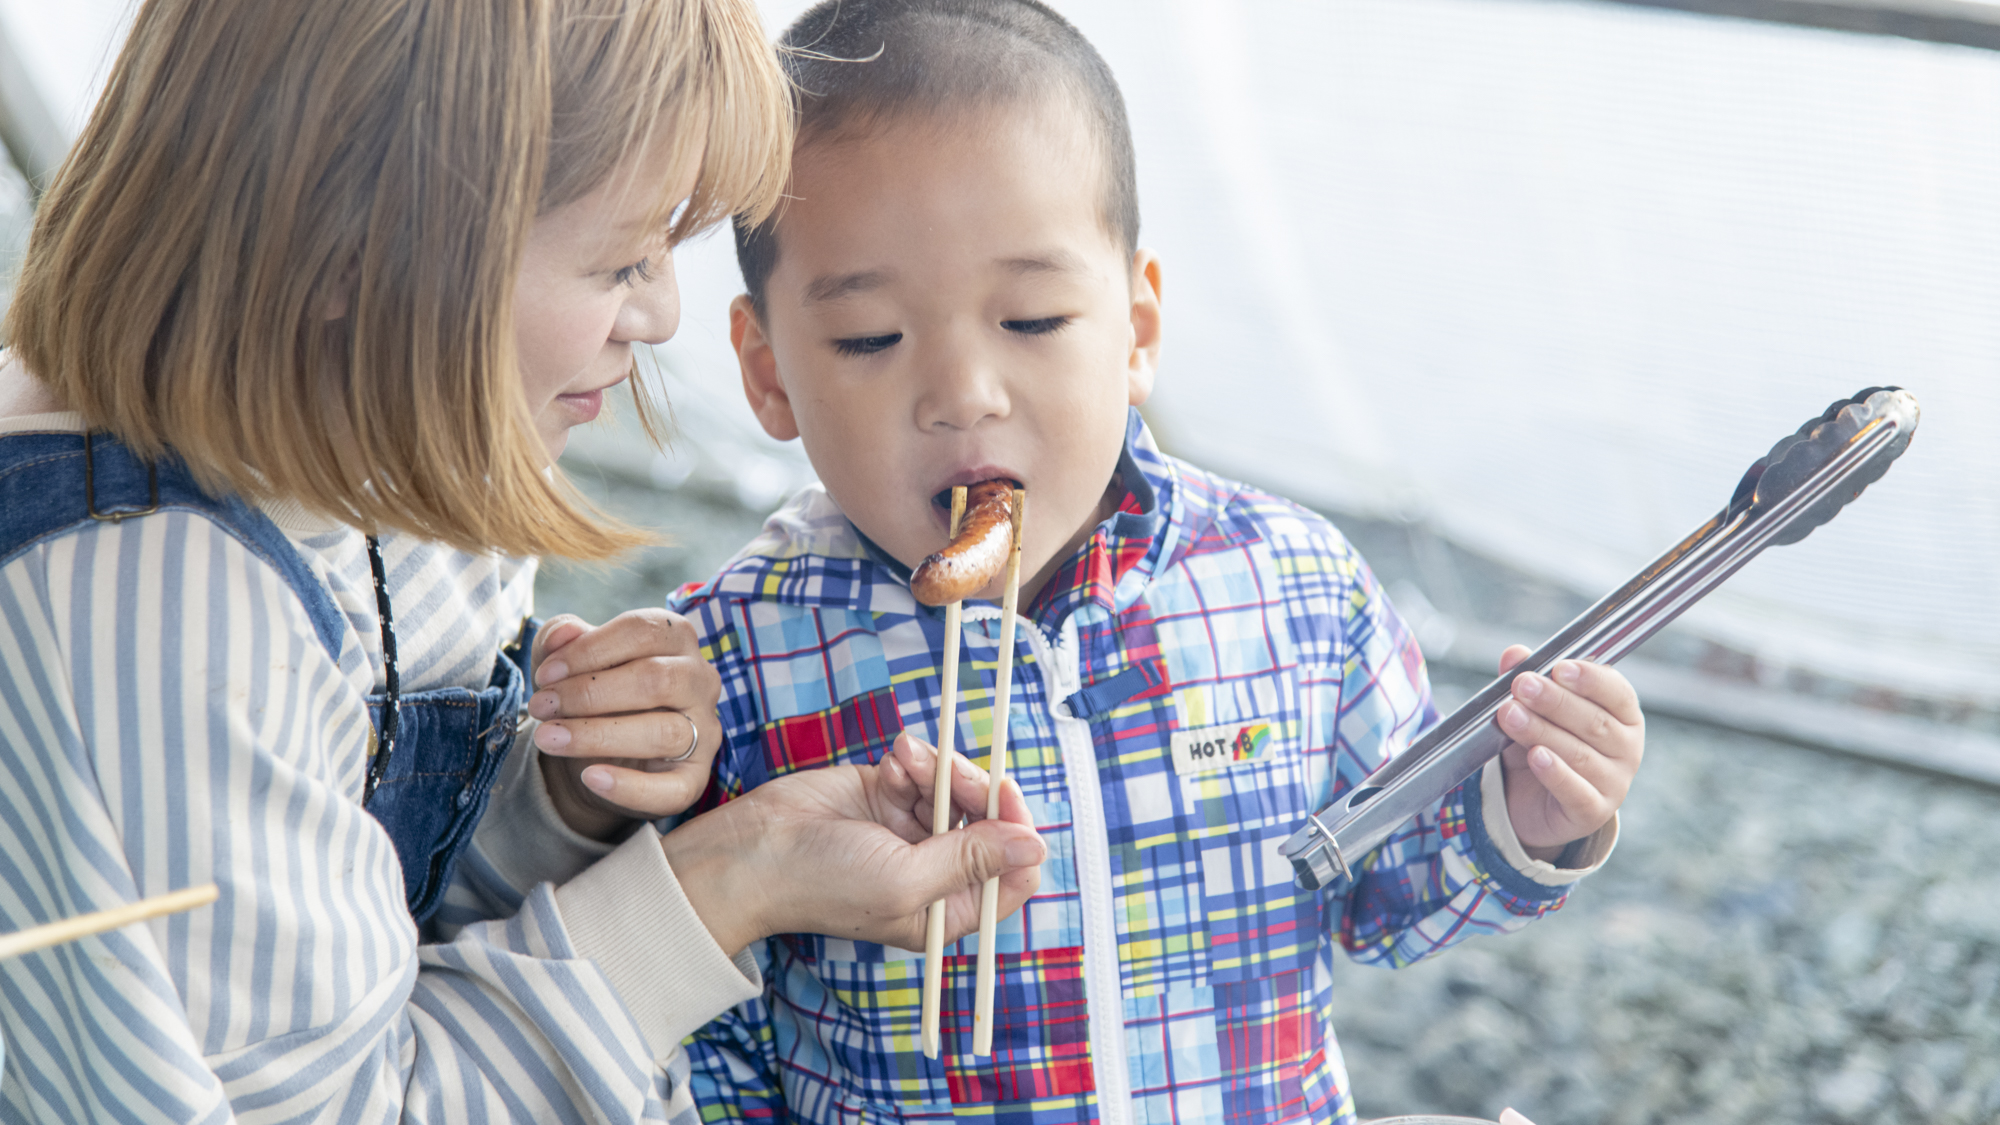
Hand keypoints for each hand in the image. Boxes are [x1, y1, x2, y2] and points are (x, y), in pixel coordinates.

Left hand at [527, 610, 721, 838]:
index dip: (589, 650)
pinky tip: (590, 777)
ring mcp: (705, 730)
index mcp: (677, 638)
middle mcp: (701, 680)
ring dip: (597, 735)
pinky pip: (672, 789)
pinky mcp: (695, 778)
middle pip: (656, 679)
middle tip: (541, 707)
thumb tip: (563, 633)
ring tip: (548, 738)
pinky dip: (629, 786)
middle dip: (589, 693)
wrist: (593, 756)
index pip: (643, 631)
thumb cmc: (589, 696)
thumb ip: (559, 640)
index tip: (545, 674)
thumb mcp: (566, 662)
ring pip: (664, 732)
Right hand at [659, 731, 1046, 955]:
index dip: (1017, 832)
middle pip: (991, 821)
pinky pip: (926, 768)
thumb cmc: (822, 884)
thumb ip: (971, 860)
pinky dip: (914, 758)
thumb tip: (1035, 845)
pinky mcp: (892, 794)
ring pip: (959, 788)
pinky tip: (890, 759)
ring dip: (939, 767)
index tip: (1004, 798)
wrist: (754, 852)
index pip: (1013, 872)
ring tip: (903, 761)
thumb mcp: (905, 881)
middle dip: (974, 788)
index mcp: (949, 909)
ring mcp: (915, 830)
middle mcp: (939, 870)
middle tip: (948, 770)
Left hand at [1494, 645, 1644, 860]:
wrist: (1532, 801)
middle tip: (1521, 685)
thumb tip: (1514, 654)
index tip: (1559, 667)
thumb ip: (1527, 681)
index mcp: (1623, 715)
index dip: (1590, 679)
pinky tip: (1536, 756)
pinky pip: (1576, 791)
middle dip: (1555, 700)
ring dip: (1542, 731)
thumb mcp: (1532, 710)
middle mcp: (1627, 748)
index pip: (1617, 692)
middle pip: (1594, 721)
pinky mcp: (1594, 812)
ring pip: (1579, 753)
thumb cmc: (1544, 743)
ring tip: (1510, 715)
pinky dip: (1556, 773)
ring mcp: (1615, 782)